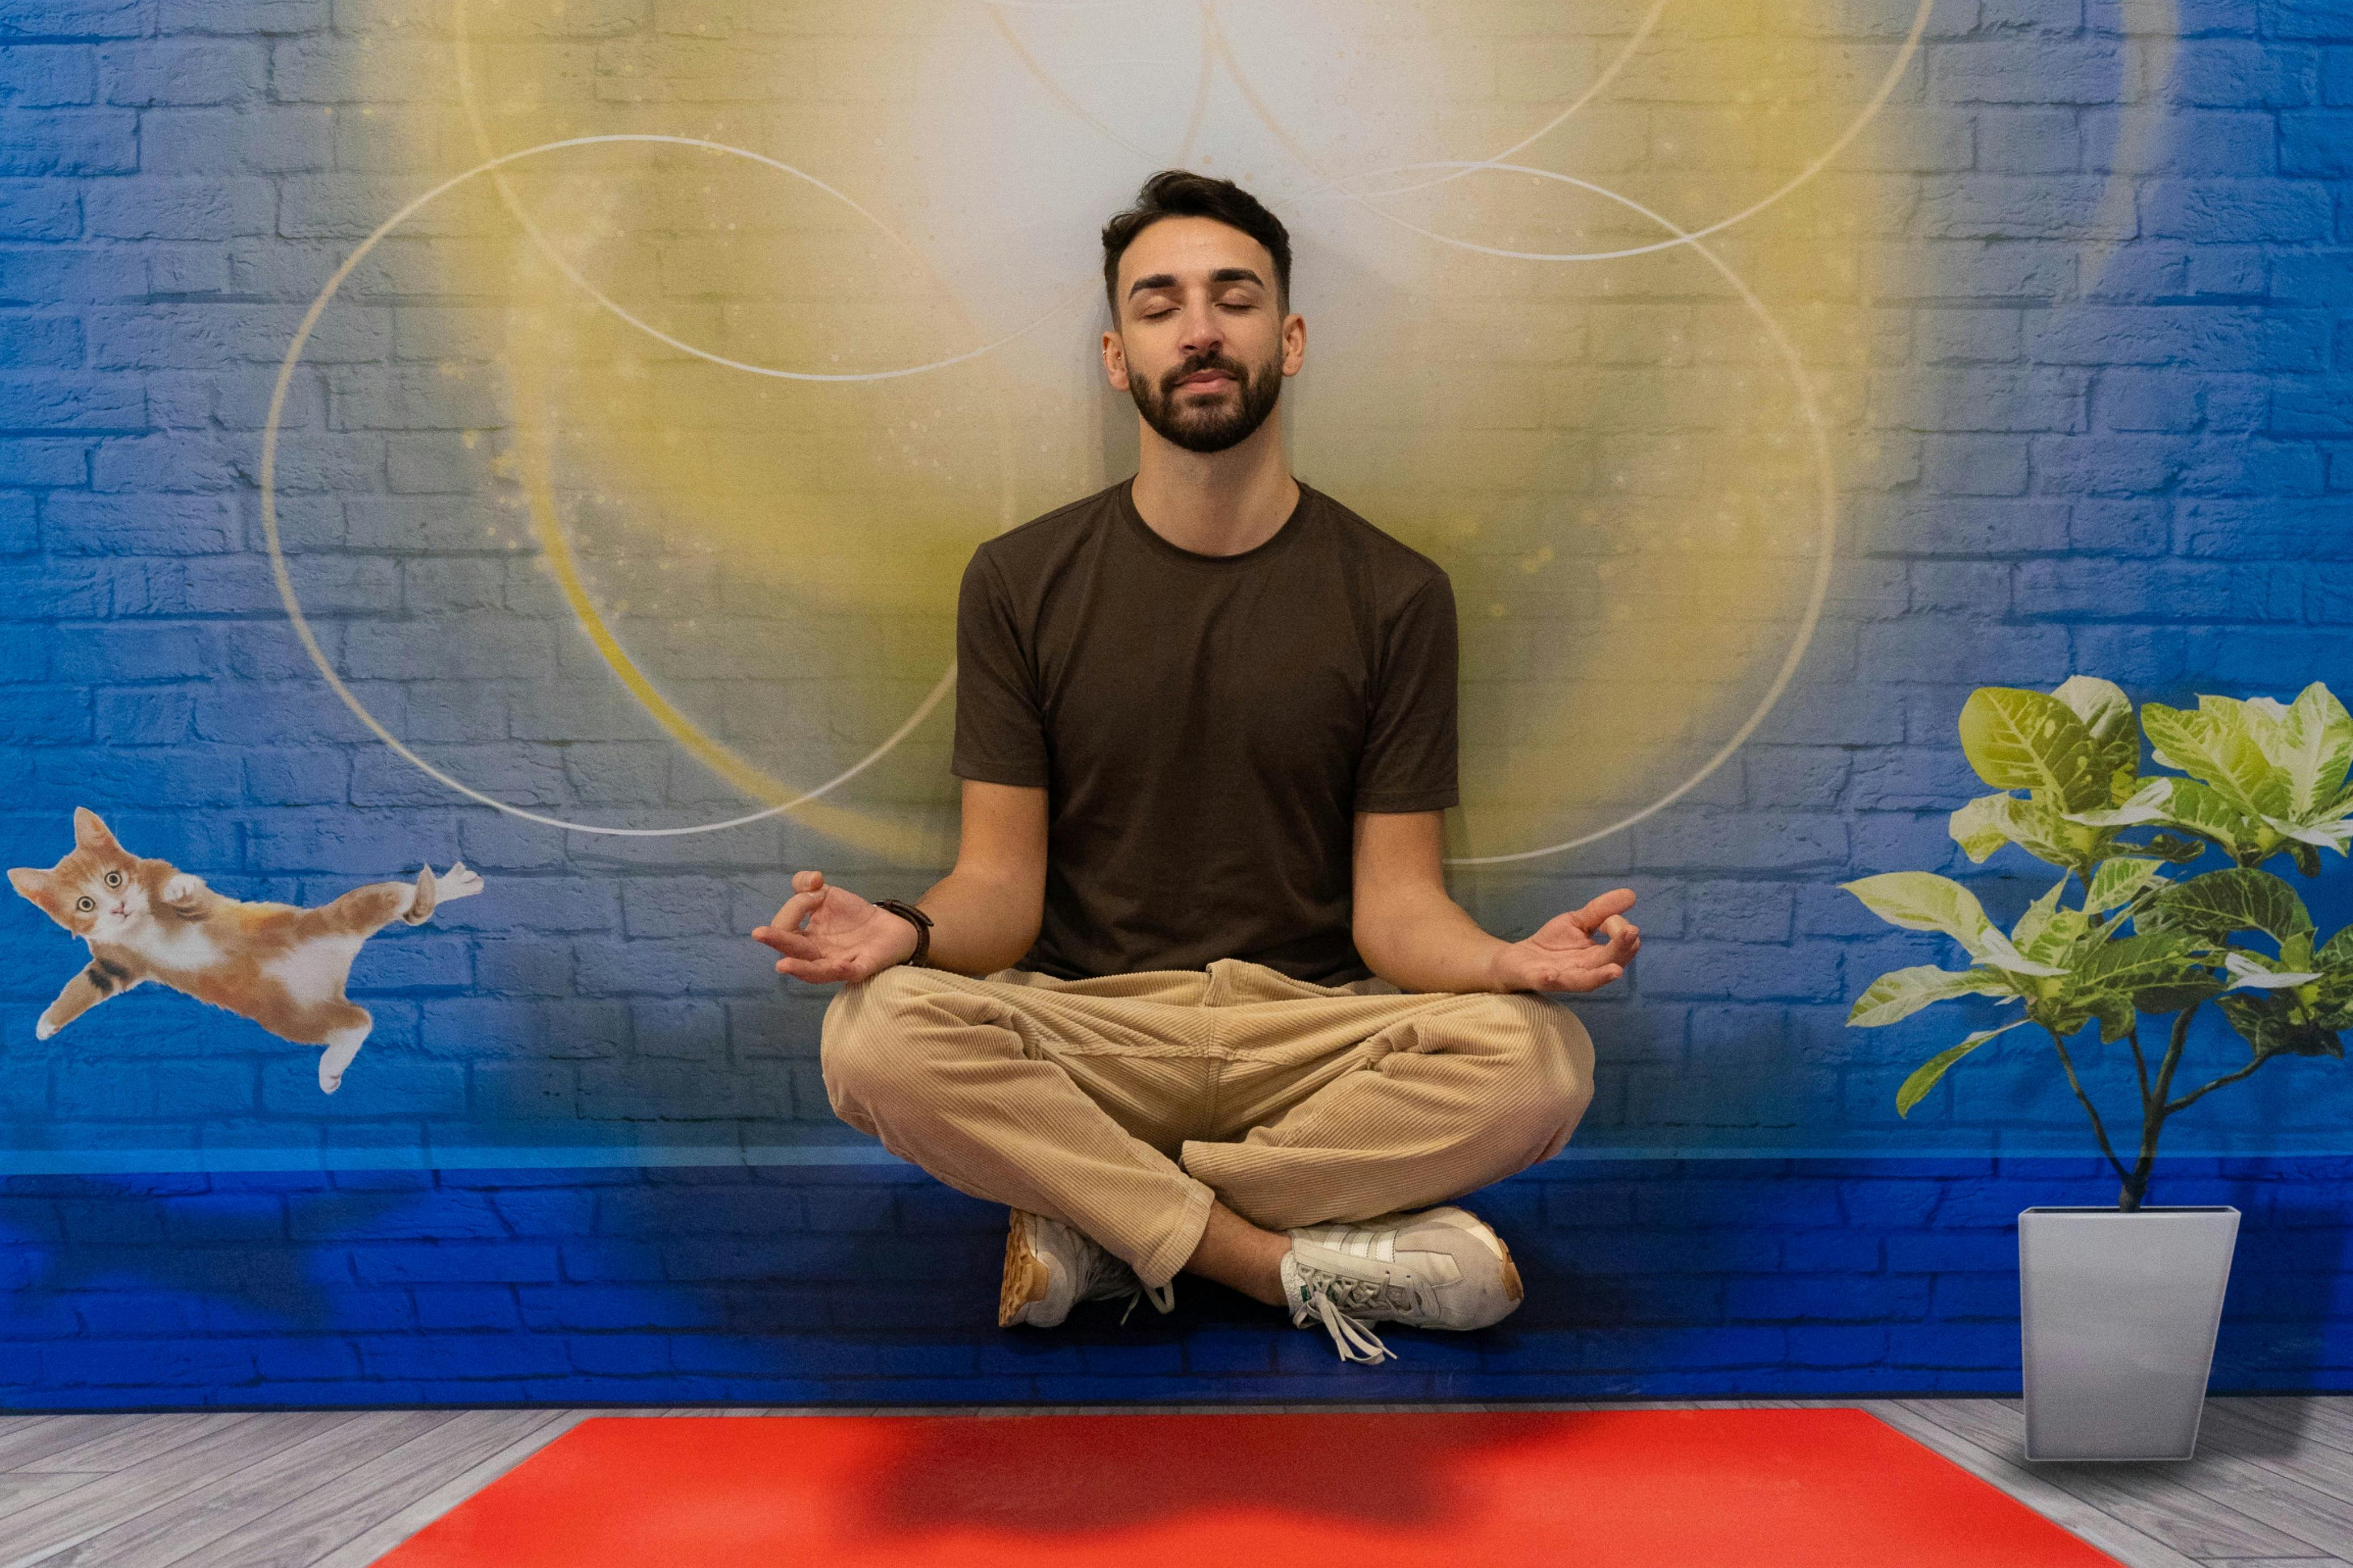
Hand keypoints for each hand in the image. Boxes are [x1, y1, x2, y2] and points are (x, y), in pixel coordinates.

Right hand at [751, 869, 919, 984]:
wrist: (889, 928)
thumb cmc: (852, 916)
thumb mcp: (827, 894)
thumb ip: (807, 885)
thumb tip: (813, 880)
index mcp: (804, 937)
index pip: (787, 925)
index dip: (795, 907)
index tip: (816, 889)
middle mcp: (816, 953)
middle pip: (793, 950)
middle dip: (776, 941)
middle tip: (759, 933)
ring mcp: (837, 963)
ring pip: (815, 971)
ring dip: (799, 968)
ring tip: (783, 965)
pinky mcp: (860, 968)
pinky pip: (849, 973)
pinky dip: (842, 970)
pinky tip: (838, 965)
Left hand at [1486, 888, 1639, 993]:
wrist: (1517, 958)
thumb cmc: (1552, 943)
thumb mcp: (1578, 922)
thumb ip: (1601, 911)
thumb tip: (1631, 895)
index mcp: (1597, 958)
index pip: (1621, 949)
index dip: (1623, 933)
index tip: (1623, 922)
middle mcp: (1584, 971)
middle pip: (1607, 963)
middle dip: (1620, 949)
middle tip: (1632, 933)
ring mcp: (1561, 977)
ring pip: (1584, 981)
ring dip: (1599, 976)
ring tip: (1615, 971)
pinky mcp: (1537, 978)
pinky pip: (1545, 981)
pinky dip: (1549, 978)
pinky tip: (1551, 974)